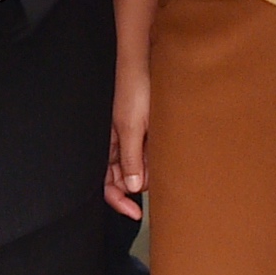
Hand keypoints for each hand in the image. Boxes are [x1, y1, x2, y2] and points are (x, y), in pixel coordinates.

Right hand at [106, 57, 149, 218]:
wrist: (147, 61)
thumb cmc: (135, 90)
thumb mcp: (132, 126)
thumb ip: (130, 157)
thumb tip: (131, 186)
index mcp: (109, 145)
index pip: (108, 184)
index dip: (119, 201)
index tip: (135, 213)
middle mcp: (120, 144)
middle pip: (125, 179)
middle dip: (138, 185)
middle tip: (155, 180)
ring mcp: (134, 136)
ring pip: (140, 166)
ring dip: (150, 170)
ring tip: (163, 161)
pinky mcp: (147, 128)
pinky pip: (151, 151)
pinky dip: (157, 157)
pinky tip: (167, 152)